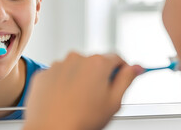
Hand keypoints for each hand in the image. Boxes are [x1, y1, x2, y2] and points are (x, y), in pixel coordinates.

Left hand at [23, 52, 143, 129]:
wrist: (51, 129)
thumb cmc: (81, 120)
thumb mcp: (114, 102)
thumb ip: (126, 80)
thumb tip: (136, 67)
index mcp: (97, 63)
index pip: (117, 58)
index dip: (122, 69)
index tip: (121, 78)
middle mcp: (76, 58)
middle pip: (95, 62)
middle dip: (99, 76)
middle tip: (98, 97)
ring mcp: (58, 65)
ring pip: (75, 68)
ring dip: (80, 79)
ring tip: (78, 101)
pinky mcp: (44, 74)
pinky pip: (58, 74)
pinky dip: (62, 83)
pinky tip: (64, 100)